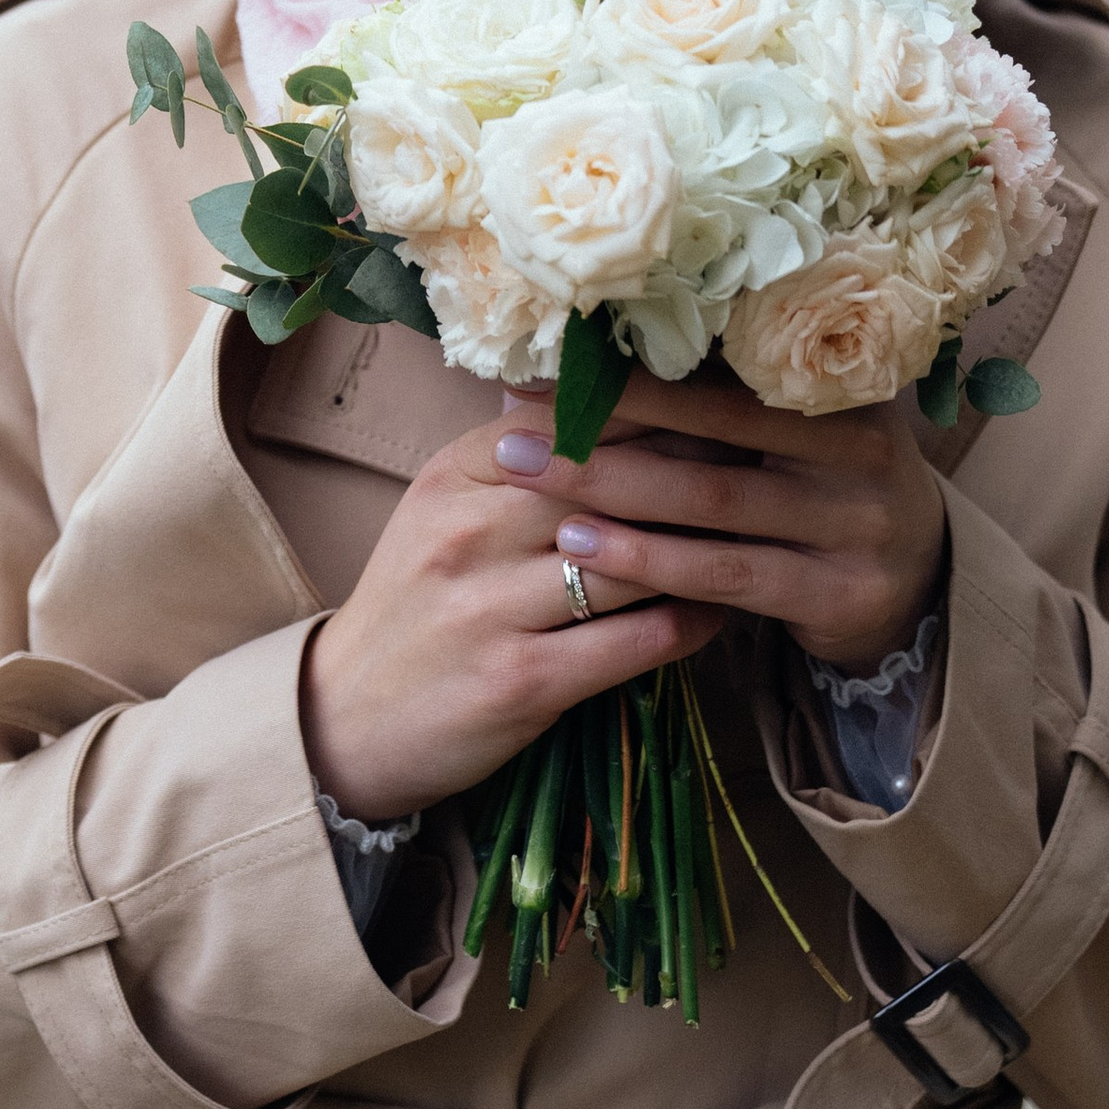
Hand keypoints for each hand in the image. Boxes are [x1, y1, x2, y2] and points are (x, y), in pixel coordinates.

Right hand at [298, 418, 724, 824]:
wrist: (348, 718)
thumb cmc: (415, 606)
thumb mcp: (444, 512)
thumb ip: (516, 459)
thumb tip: (601, 390)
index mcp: (454, 476)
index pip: (571, 422)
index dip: (653, 413)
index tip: (719, 409)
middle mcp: (469, 532)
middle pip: (608, 483)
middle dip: (692, 472)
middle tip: (761, 463)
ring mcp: (492, 609)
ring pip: (630, 559)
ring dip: (701, 549)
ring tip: (755, 534)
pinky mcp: (522, 682)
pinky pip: (634, 641)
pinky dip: (689, 622)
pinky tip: (720, 609)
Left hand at [491, 368, 944, 677]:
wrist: (914, 582)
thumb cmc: (818, 484)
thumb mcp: (795, 427)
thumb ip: (722, 392)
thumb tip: (586, 351)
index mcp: (839, 384)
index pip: (723, 367)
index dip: (632, 365)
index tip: (546, 362)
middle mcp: (857, 446)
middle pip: (713, 429)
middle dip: (608, 423)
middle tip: (517, 422)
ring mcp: (853, 523)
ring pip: (712, 502)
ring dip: (614, 491)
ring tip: (533, 479)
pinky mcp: (837, 592)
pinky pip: (725, 575)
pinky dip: (651, 560)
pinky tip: (586, 549)